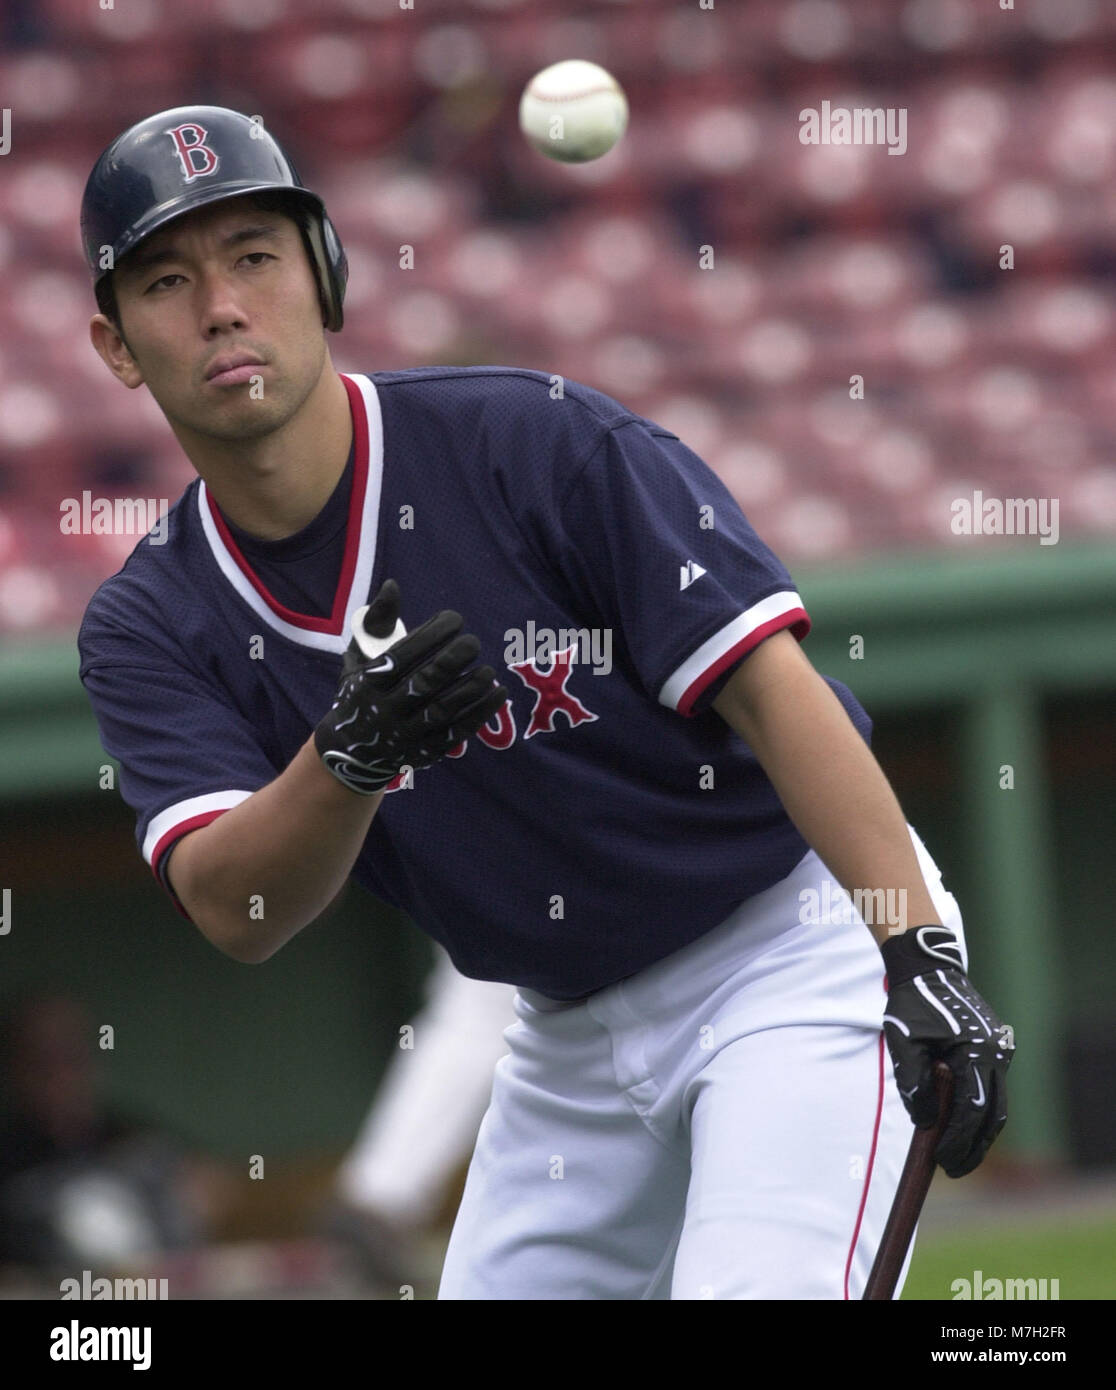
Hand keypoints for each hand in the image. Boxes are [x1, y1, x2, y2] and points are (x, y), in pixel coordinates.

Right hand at [314, 579, 507, 793]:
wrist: (352, 753)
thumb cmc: (362, 692)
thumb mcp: (359, 658)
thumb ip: (378, 622)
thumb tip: (393, 586)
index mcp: (368, 681)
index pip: (403, 655)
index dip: (431, 634)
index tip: (455, 619)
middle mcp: (384, 710)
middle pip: (423, 683)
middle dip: (452, 660)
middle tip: (474, 642)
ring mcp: (404, 735)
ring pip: (441, 711)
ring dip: (469, 689)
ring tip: (488, 670)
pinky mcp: (424, 753)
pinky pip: (456, 732)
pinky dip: (480, 713)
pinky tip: (499, 693)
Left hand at [881, 924, 1014, 1177]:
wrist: (929, 967)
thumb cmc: (910, 1003)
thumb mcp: (902, 1041)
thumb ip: (912, 1081)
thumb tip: (925, 1122)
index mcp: (976, 1052)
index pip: (971, 1110)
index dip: (957, 1141)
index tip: (942, 1162)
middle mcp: (996, 1054)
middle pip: (992, 1115)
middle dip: (973, 1147)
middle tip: (951, 1170)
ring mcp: (1000, 1051)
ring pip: (996, 1105)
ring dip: (980, 1134)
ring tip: (958, 1157)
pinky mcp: (997, 1048)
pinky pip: (993, 1088)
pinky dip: (980, 1112)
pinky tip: (963, 1127)